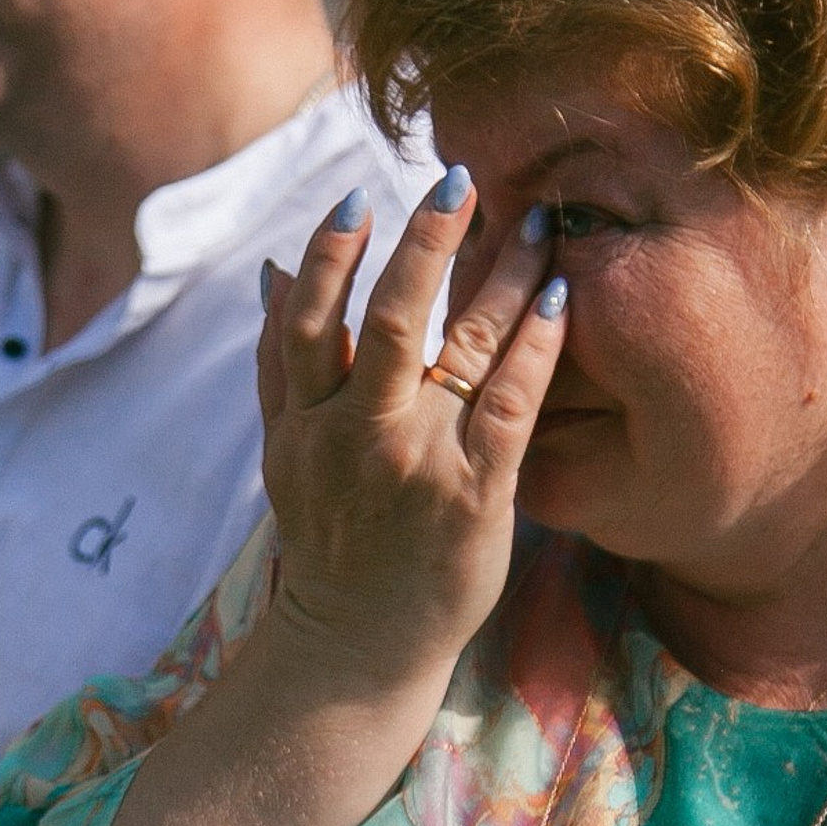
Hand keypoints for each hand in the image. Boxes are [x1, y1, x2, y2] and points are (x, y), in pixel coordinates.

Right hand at [256, 169, 568, 694]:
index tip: (359, 197)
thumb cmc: (330, 539)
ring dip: (501, 276)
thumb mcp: (284, 453)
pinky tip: (559, 299)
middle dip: (425, 242)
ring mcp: (420, 464)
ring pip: (461, 349)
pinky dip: (537, 345)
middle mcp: (358, 436)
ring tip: (534, 223)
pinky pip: (514, 404)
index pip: (308, 319)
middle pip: (389, 320)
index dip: (330, 254)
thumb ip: (278, 364)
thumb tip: (267, 269)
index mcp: (305, 422)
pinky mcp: (477, 495)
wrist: (356, 646)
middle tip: (460, 180)